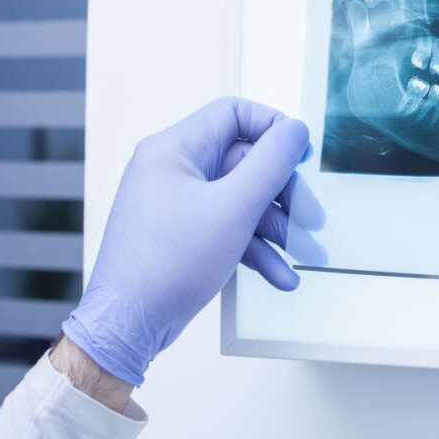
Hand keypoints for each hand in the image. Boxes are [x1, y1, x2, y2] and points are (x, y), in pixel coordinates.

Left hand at [62, 97, 325, 386]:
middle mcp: (173, 171)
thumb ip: (271, 164)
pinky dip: (257, 248)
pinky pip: (230, 228)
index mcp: (174, 150)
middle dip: (284, 193)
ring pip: (242, 200)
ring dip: (277, 227)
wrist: (128, 324)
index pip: (234, 114)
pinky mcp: (185, 234)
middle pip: (246, 163)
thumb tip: (295, 130)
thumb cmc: (165, 266)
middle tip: (310, 216)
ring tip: (303, 252)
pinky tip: (280, 273)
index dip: (274, 128)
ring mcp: (178, 204)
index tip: (301, 152)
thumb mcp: (233, 208)